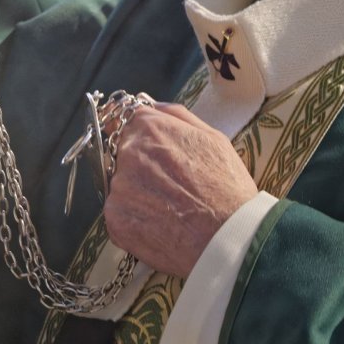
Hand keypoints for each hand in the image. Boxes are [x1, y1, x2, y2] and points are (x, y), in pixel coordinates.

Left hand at [103, 103, 258, 277]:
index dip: (140, 135)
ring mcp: (119, 187)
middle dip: (141, 165)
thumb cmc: (226, 186)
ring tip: (168, 208)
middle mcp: (129, 153)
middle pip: (124, 153)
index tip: (147, 148)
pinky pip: (120, 213)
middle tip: (170, 185)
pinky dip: (135, 219)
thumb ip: (177, 116)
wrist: (228, 237)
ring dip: (138, 193)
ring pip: (122, 184)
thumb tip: (154, 106)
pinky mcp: (115, 219)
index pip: (128, 121)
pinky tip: (161, 225)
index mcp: (150, 128)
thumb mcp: (212, 137)